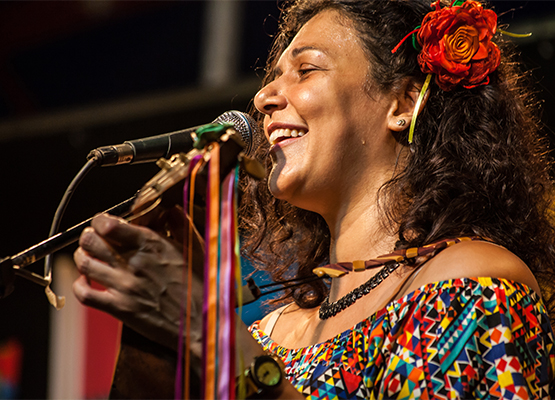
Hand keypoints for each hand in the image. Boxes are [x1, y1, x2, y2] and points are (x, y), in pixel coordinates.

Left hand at [73, 210, 202, 352]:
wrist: (201, 321)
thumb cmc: (202, 285)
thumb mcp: (197, 247)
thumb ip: (181, 225)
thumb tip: (171, 208)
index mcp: (151, 244)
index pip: (108, 224)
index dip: (100, 221)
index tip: (104, 223)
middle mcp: (133, 262)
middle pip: (91, 241)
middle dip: (89, 236)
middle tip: (95, 239)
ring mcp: (124, 286)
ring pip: (84, 263)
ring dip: (82, 257)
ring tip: (89, 257)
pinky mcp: (120, 308)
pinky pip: (85, 294)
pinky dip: (80, 285)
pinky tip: (86, 282)